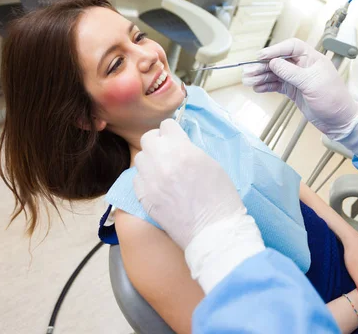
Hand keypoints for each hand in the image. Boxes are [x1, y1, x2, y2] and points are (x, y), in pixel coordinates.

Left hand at [133, 119, 245, 249]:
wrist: (213, 231)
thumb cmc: (220, 198)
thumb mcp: (211, 164)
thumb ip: (190, 150)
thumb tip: (178, 144)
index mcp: (182, 150)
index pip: (166, 125)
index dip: (173, 132)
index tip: (177, 139)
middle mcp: (162, 162)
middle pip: (148, 138)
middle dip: (158, 143)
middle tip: (168, 153)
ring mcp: (150, 180)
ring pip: (140, 158)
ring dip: (150, 161)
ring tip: (163, 171)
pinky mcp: (144, 197)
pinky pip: (136, 179)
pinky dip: (146, 179)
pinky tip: (158, 186)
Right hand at [242, 38, 357, 139]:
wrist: (339, 121)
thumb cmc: (333, 100)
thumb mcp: (311, 83)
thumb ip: (291, 72)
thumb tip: (274, 63)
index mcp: (312, 59)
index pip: (291, 47)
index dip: (275, 50)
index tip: (261, 56)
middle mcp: (303, 67)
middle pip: (279, 61)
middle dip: (263, 66)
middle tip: (248, 71)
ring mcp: (298, 79)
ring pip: (276, 74)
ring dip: (261, 77)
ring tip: (247, 80)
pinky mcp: (294, 91)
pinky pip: (277, 86)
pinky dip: (267, 87)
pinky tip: (257, 88)